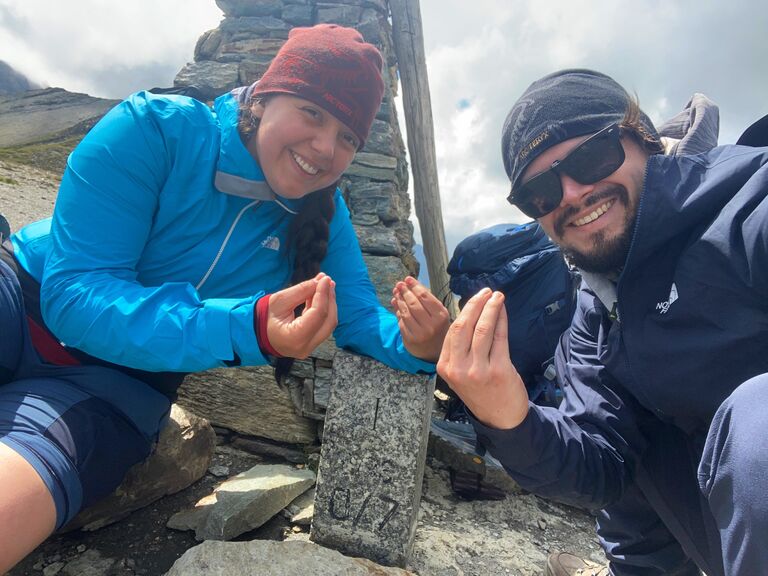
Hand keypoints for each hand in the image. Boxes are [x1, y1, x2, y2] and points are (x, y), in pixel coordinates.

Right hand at [267, 273, 337, 358]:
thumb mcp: (279, 301)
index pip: (318, 314)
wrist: (256, 334)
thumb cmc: (264, 318)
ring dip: (329, 303)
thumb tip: (320, 281)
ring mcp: (309, 348)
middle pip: (328, 321)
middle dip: (330, 299)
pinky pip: (322, 325)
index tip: (325, 278)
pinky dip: (323, 309)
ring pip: (328, 324)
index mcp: (295, 338)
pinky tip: (320, 295)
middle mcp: (305, 347)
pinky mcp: (311, 343)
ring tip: (325, 285)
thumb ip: (301, 291)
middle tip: (327, 281)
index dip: (324, 294)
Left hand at [391, 276, 449, 361]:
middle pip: (414, 303)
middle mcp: (431, 325)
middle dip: (405, 292)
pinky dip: (397, 311)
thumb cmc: (438, 328)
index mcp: (441, 316)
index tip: (408, 278)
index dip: (415, 286)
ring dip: (399, 300)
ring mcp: (420, 333)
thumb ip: (426, 300)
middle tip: (400, 284)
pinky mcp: (410, 340)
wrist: (436, 352)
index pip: (425, 297)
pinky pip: (401, 322)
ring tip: (396, 292)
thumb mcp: (439, 314)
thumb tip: (409, 285)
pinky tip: (396, 303)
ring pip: (406, 312)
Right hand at [437, 288, 528, 429]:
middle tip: (486, 291)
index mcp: (445, 367)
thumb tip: (470, 315)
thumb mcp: (460, 374)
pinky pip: (499, 338)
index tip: (475, 299)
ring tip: (497, 296)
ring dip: (491, 308)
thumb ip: (460, 350)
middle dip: (475, 304)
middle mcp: (458, 368)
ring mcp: (478, 370)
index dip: (465, 311)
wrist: (501, 419)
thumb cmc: (481, 392)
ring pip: (482, 329)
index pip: (452, 331)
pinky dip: (502, 320)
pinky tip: (503, 311)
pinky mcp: (499, 370)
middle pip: (464, 327)